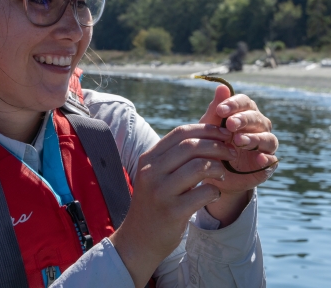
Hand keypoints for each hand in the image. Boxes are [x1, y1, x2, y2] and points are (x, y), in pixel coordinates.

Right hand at [111, 122, 233, 286]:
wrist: (139, 239)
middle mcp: (151, 172)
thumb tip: (206, 136)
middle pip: (191, 146)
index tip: (224, 135)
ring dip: (219, 168)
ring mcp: (160, 192)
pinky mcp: (172, 212)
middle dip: (218, 146)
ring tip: (223, 175)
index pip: (180, 133)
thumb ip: (172, 157)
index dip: (207, 130)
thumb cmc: (154, 202)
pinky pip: (204, 193)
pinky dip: (215, 191)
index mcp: (148, 159)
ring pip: (199, 166)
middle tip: (232, 153)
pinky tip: (214, 194)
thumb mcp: (155, 175)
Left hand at [199, 84, 278, 225]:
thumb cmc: (210, 144)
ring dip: (254, 138)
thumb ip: (215, 109)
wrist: (210, 173)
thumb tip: (221, 86)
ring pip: (267, 138)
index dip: (234, 104)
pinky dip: (268, 159)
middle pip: (257, 118)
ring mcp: (265, 146)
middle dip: (243, 120)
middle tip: (229, 124)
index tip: (220, 110)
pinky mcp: (267, 165)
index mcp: (244, 114)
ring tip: (239, 141)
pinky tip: (259, 158)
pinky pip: (272, 161)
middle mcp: (259, 127)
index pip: (245, 103)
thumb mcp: (208, 127)